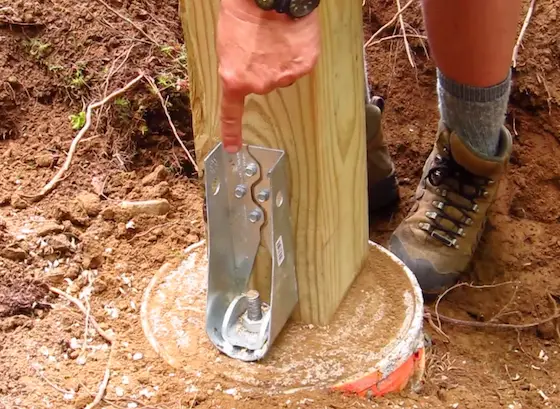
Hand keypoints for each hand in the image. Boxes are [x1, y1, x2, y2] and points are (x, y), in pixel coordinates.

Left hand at [217, 0, 320, 152]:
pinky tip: (291, 39)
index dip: (232, 132)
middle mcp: (259, 84)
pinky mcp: (303, 67)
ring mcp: (283, 77)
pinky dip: (297, 55)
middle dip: (262, 69)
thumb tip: (244, 77)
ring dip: (280, 61)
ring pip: (282, 75)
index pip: (232, 112)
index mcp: (234, 79)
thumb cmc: (244, 14)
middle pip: (263, 85)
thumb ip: (235, 68)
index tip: (233, 148)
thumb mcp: (227, 44)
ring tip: (276, 37)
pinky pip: (299, 66)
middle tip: (261, 45)